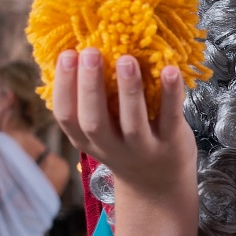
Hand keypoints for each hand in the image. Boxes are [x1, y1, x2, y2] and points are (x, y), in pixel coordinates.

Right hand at [51, 48, 195, 212]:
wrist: (158, 185)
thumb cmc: (125, 143)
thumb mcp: (101, 130)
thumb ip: (93, 101)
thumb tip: (81, 50)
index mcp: (87, 139)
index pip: (66, 116)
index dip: (63, 86)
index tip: (66, 54)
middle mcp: (111, 147)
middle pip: (94, 121)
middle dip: (90, 86)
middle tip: (90, 52)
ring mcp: (142, 148)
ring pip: (132, 122)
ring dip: (129, 90)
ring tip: (126, 59)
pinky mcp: (172, 144)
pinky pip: (170, 118)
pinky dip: (171, 94)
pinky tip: (170, 70)